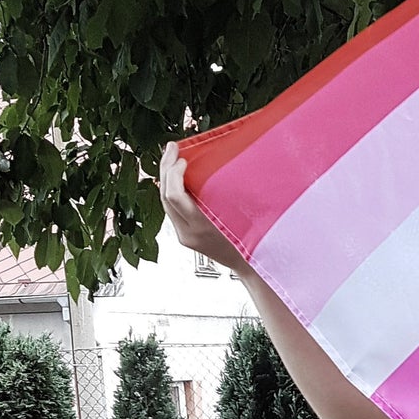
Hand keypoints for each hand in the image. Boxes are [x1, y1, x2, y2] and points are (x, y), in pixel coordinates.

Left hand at [158, 141, 252, 278]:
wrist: (251, 268)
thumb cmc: (254, 243)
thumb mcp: (244, 217)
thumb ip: (227, 196)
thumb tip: (215, 167)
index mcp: (202, 227)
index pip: (175, 196)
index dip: (175, 174)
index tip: (183, 159)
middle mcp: (189, 233)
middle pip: (165, 196)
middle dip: (166, 169)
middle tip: (171, 150)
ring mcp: (185, 236)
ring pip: (165, 202)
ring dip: (167, 178)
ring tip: (172, 159)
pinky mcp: (184, 236)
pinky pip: (172, 209)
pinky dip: (173, 190)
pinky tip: (178, 179)